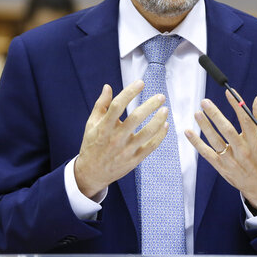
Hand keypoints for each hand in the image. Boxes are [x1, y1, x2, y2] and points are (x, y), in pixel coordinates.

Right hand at [74, 81, 168, 198]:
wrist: (91, 173)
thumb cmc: (92, 144)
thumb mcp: (91, 124)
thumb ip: (101, 105)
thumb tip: (108, 87)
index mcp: (104, 127)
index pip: (118, 105)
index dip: (130, 92)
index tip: (140, 82)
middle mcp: (116, 138)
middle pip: (135, 118)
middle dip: (150, 105)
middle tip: (160, 96)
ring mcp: (126, 150)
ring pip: (147, 133)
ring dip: (158, 120)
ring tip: (165, 110)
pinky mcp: (134, 160)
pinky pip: (151, 146)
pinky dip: (160, 136)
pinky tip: (165, 125)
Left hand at [185, 90, 256, 209]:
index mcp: (255, 141)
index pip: (246, 120)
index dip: (237, 105)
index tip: (229, 92)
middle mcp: (243, 150)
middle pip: (227, 130)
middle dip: (215, 115)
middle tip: (205, 102)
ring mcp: (230, 159)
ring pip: (215, 141)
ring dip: (205, 127)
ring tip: (197, 113)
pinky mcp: (221, 166)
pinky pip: (206, 153)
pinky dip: (196, 143)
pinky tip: (188, 132)